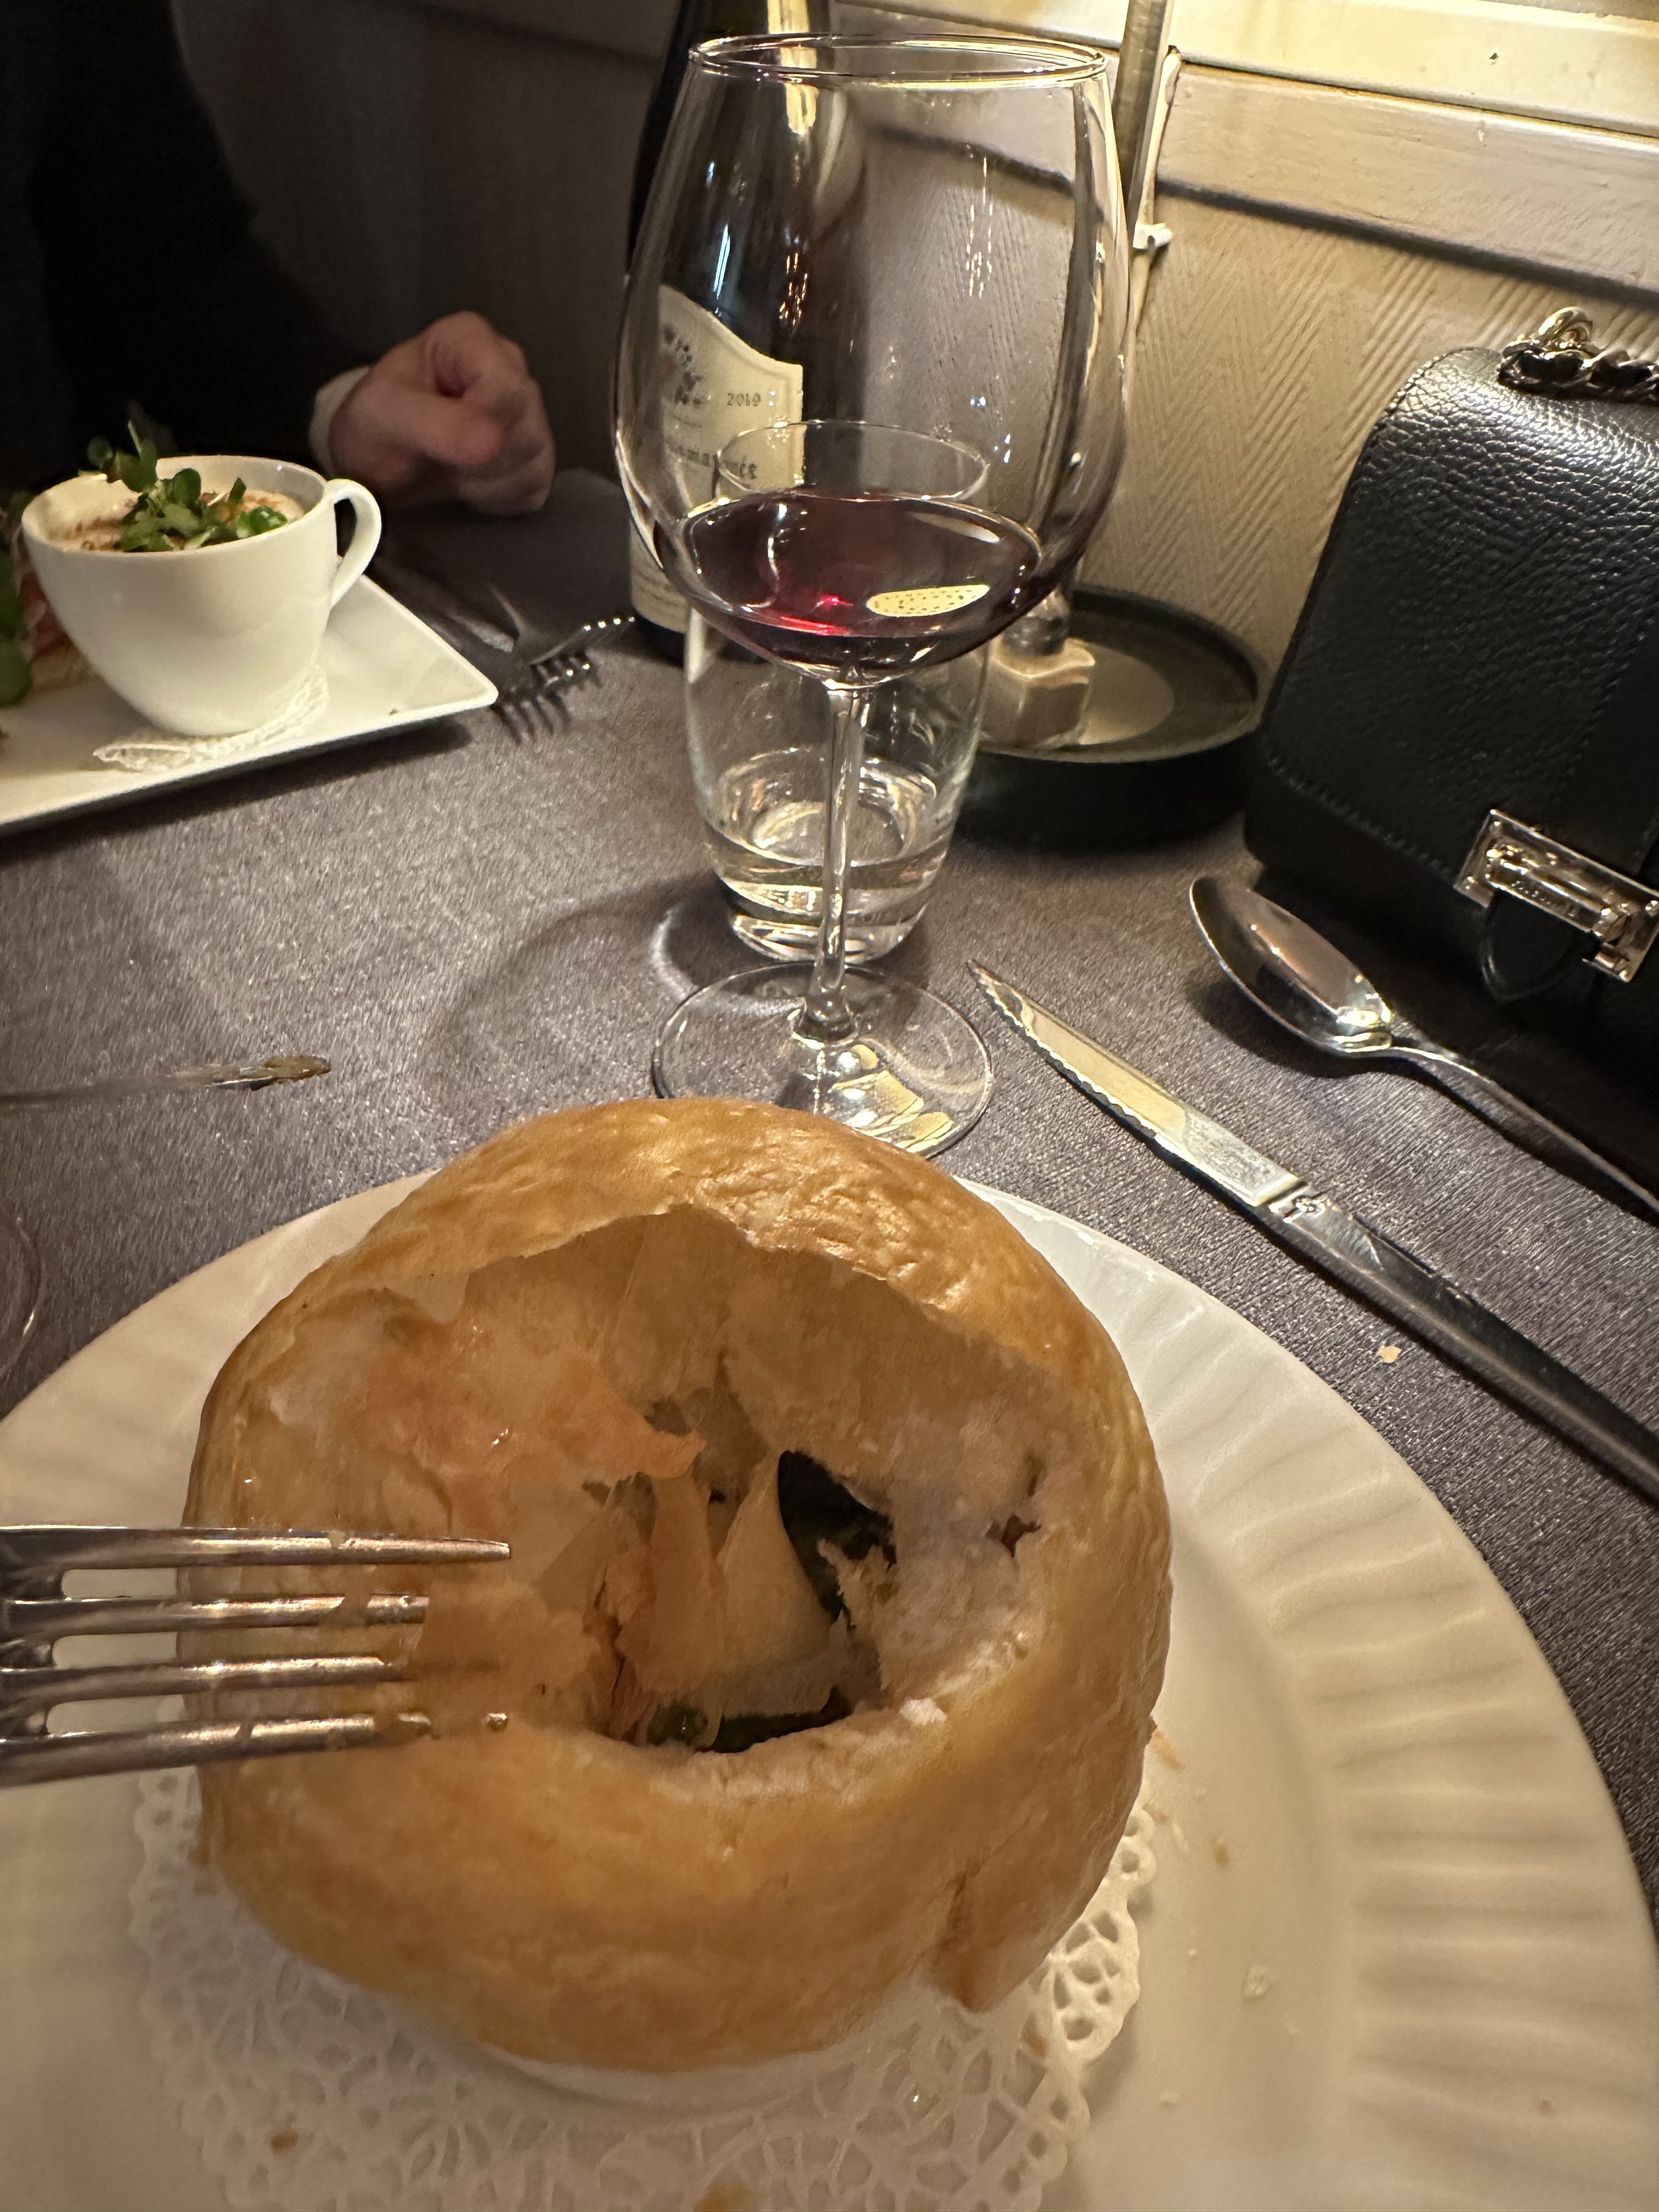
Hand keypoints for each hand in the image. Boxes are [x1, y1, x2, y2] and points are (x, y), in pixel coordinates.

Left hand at [328, 312, 554, 514]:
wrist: (381, 460)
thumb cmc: (377, 426)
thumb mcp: (382, 415)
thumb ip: (431, 422)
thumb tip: (492, 441)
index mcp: (471, 339)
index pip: (507, 387)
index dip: (483, 427)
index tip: (446, 449)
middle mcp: (511, 368)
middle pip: (525, 425)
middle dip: (481, 459)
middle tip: (439, 459)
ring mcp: (530, 413)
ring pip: (534, 458)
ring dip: (487, 481)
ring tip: (450, 470)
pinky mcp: (538, 457)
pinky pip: (535, 485)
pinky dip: (499, 497)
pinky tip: (471, 485)